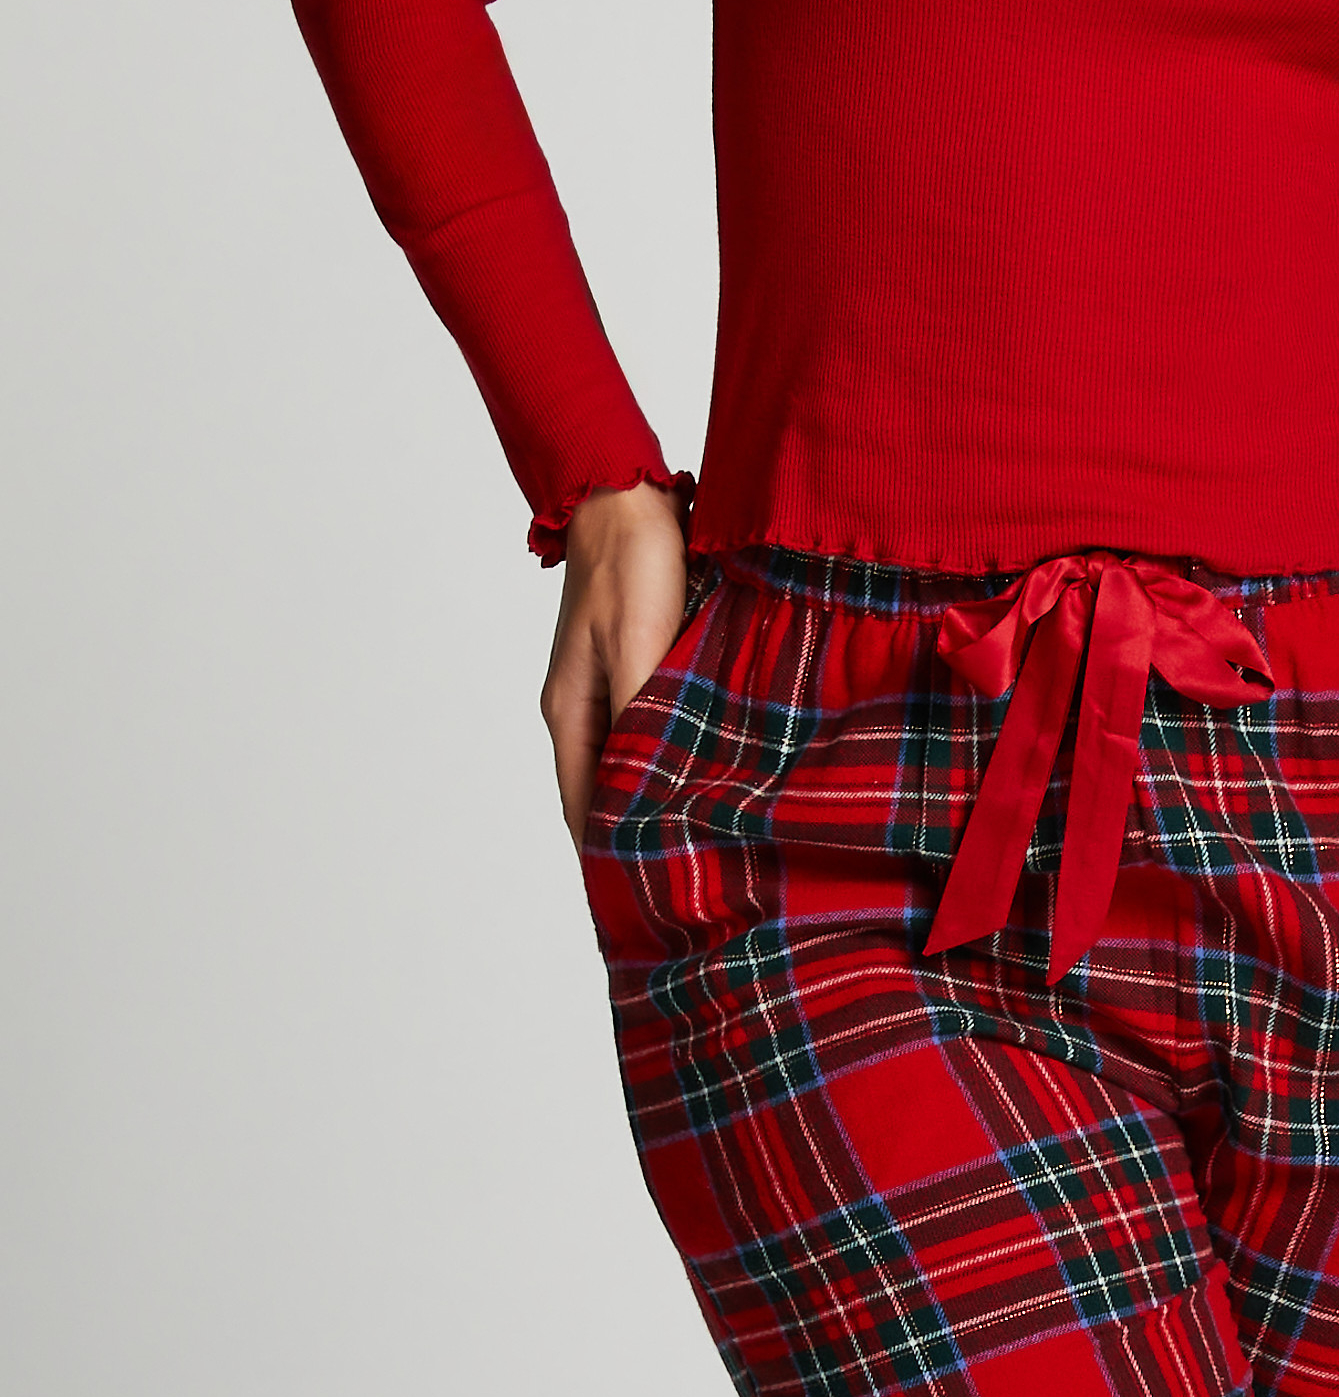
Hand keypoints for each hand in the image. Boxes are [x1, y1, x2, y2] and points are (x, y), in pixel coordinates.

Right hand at [540, 481, 688, 849]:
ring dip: (660, 786)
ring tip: (703, 831)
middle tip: (684, 877)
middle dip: (637, 829)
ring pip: (634, 754)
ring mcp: (609, 680)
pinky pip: (655, 718)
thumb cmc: (632, 566)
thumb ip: (641, 716)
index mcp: (570, 712)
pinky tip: (711, 758)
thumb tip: (647, 788)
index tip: (640, 902)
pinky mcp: (639, 655)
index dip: (610, 853)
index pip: (585, 807)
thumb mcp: (638, 646)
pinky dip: (676, 745)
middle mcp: (583, 704)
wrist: (630, 494)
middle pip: (607, 786)